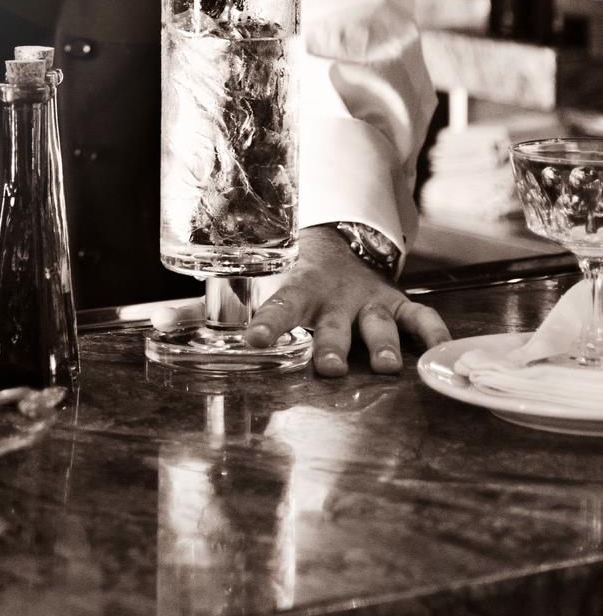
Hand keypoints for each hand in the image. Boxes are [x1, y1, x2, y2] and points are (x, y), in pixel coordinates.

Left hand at [244, 226, 449, 376]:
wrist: (343, 247)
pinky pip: (420, 317)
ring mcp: (370, 300)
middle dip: (333, 346)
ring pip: (377, 323)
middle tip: (330, 367)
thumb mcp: (271, 289)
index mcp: (301, 291)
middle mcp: (336, 298)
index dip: (267, 324)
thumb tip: (173, 329)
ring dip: (381, 344)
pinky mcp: (399, 303)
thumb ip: (232, 311)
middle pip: (333, 325)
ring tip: (386, 366)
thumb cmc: (302, 282)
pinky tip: (441, 350)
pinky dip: (433, 332)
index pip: (280, 307)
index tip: (253, 341)